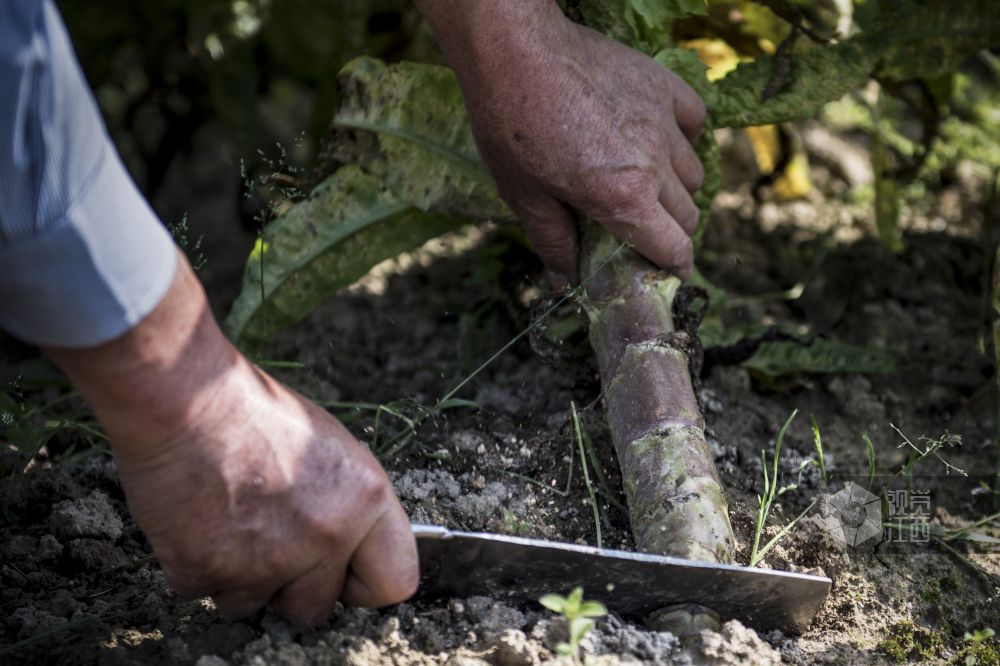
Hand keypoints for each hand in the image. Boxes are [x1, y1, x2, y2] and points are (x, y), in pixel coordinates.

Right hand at [45, 253, 417, 625]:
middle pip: (317, 609)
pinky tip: (200, 519)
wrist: (188, 399)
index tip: (343, 573)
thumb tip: (354, 550)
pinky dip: (199, 568)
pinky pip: (209, 594)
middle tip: (269, 540)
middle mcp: (326, 535)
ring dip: (242, 578)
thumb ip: (350, 507)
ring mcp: (267, 560)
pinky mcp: (209, 571)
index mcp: (367, 500)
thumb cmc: (258, 414)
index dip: (363, 582)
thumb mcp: (333, 450)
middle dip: (293, 586)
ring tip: (231, 518)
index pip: (395, 581)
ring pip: (257, 607)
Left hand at [418, 1, 705, 282]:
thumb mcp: (524, 196)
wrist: (515, 50)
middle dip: (670, 232)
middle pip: (688, 214)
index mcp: (624, 198)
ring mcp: (663, 121)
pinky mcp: (663, 85)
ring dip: (675, 189)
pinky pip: (695, 121)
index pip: (674, 247)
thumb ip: (553, 241)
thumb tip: (564, 279)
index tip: (664, 270)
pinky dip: (684, 137)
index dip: (673, 266)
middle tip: (640, 229)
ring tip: (642, 184)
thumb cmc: (512, 125)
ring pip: (694, 173)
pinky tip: (657, 139)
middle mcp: (654, 163)